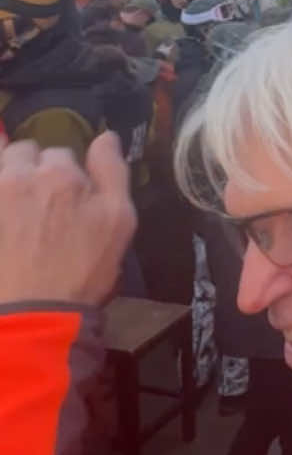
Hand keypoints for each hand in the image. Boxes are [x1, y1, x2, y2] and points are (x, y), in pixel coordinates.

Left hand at [0, 134, 135, 307]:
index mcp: (60, 172)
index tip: (68, 199)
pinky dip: (1, 192)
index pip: (62, 153)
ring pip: (1, 164)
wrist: (32, 317)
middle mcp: (19, 174)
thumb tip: (106, 136)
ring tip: (17, 211)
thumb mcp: (117, 222)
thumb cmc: (81, 272)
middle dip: (32, 168)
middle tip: (38, 203)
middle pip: (23, 152)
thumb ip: (112, 172)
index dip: (67, 175)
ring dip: (8, 177)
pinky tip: (8, 216)